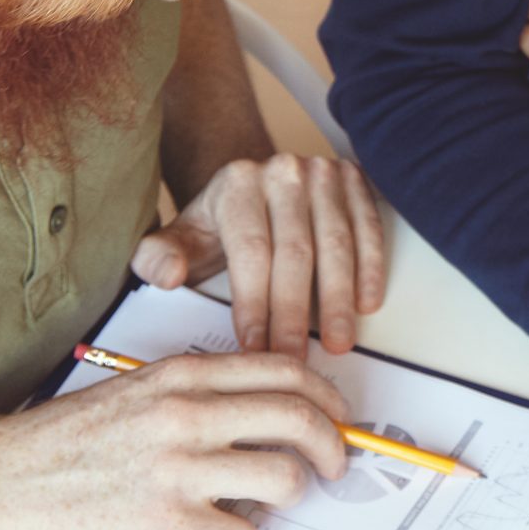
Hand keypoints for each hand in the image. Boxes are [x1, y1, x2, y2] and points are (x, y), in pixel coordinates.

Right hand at [0, 351, 353, 529]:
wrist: (1, 479)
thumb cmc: (69, 438)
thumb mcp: (139, 390)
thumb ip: (201, 393)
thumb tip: (271, 412)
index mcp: (183, 376)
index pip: (287, 372)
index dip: (328, 397)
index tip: (338, 417)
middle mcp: (186, 414)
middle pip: (301, 419)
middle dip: (333, 446)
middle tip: (333, 465)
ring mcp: (177, 469)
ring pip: (284, 478)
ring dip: (291, 495)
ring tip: (269, 501)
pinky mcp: (165, 522)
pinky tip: (217, 529)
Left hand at [134, 153, 389, 355]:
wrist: (254, 187)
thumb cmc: (220, 226)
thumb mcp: (180, 240)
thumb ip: (158, 259)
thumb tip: (169, 275)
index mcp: (237, 183)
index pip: (251, 251)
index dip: (255, 304)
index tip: (256, 348)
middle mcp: (283, 171)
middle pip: (296, 251)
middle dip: (296, 313)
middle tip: (296, 358)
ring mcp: (323, 172)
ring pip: (337, 244)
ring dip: (339, 299)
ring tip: (338, 343)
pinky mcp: (354, 180)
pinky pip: (368, 228)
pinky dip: (371, 269)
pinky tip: (365, 305)